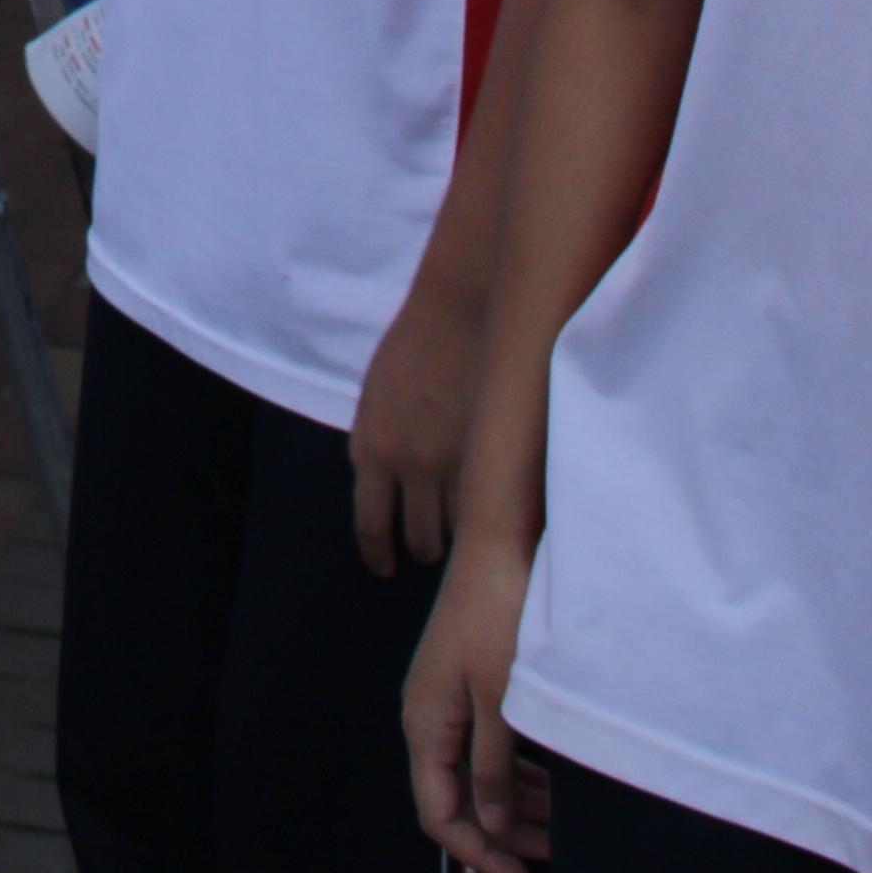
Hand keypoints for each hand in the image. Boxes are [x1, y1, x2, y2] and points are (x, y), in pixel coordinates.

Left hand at [352, 267, 487, 576]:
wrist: (461, 304)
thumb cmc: (416, 346)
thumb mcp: (376, 401)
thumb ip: (379, 447)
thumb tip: (387, 493)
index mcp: (370, 449)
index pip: (371, 527)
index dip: (380, 555)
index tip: (387, 567)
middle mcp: (409, 465)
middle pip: (421, 540)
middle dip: (427, 548)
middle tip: (437, 550)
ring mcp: (457, 463)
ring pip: (461, 532)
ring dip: (464, 538)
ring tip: (473, 535)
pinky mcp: (497, 455)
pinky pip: (494, 509)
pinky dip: (495, 517)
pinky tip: (501, 517)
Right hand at [403, 540, 546, 872]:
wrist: (500, 542)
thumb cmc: (501, 618)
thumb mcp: (502, 703)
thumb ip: (493, 769)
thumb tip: (491, 826)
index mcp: (426, 725)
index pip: (437, 813)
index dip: (476, 854)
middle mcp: (427, 717)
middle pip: (455, 798)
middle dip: (501, 836)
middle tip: (549, 861)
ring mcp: (447, 698)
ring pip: (474, 773)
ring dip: (514, 806)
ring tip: (561, 829)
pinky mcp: (467, 682)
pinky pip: (485, 745)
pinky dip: (515, 772)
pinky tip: (551, 786)